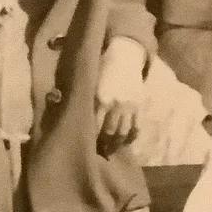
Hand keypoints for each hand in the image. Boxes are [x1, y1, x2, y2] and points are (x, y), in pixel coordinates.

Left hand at [95, 37, 145, 152]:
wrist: (125, 57)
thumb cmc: (103, 70)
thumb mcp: (91, 83)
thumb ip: (86, 100)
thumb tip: (72, 117)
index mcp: (99, 98)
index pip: (93, 124)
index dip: (90, 138)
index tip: (85, 146)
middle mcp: (114, 104)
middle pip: (109, 132)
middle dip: (104, 146)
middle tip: (100, 154)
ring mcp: (128, 107)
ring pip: (123, 132)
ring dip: (117, 144)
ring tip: (112, 151)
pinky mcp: (138, 107)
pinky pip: (136, 127)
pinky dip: (132, 137)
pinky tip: (127, 142)